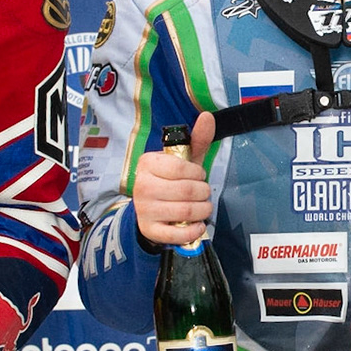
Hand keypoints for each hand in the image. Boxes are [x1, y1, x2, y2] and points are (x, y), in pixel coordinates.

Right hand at [132, 112, 215, 245]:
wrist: (152, 210)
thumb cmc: (172, 181)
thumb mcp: (184, 160)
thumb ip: (197, 140)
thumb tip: (207, 116)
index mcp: (148, 163)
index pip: (182, 167)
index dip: (198, 173)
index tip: (198, 175)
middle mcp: (142, 185)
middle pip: (187, 191)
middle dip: (204, 193)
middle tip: (203, 194)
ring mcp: (144, 209)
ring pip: (186, 212)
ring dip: (203, 211)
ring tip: (202, 208)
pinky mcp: (149, 230)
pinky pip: (178, 234)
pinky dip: (194, 230)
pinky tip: (197, 225)